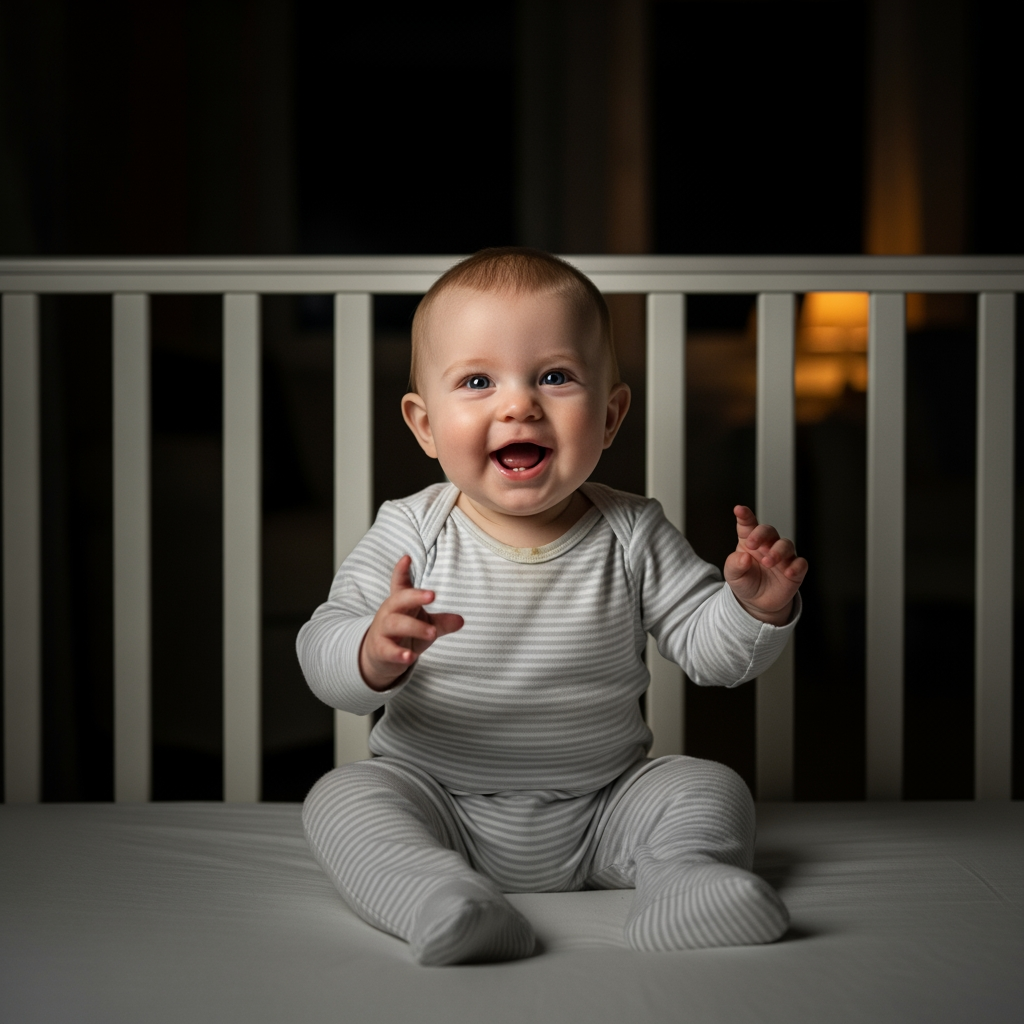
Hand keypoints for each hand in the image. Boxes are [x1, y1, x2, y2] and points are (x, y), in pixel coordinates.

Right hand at [359, 556, 464, 690]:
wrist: (379, 656)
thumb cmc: (404, 634)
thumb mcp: (424, 625)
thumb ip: (442, 622)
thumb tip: (461, 620)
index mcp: (400, 602)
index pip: (399, 583)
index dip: (401, 571)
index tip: (407, 558)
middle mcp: (389, 613)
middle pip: (398, 599)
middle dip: (414, 596)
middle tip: (432, 595)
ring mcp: (383, 631)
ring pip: (395, 624)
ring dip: (414, 627)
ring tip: (432, 633)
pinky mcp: (380, 650)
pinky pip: (388, 650)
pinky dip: (399, 653)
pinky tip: (409, 657)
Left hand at [723, 506, 807, 625]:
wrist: (757, 603)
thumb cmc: (745, 582)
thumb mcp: (733, 575)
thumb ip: (735, 565)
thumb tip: (744, 558)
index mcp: (749, 542)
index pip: (747, 525)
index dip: (744, 516)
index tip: (739, 510)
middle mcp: (767, 545)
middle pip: (769, 531)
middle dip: (762, 534)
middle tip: (753, 544)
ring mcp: (783, 557)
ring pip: (786, 544)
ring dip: (778, 551)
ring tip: (768, 562)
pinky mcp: (795, 570)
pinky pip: (800, 564)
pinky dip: (796, 567)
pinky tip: (788, 572)